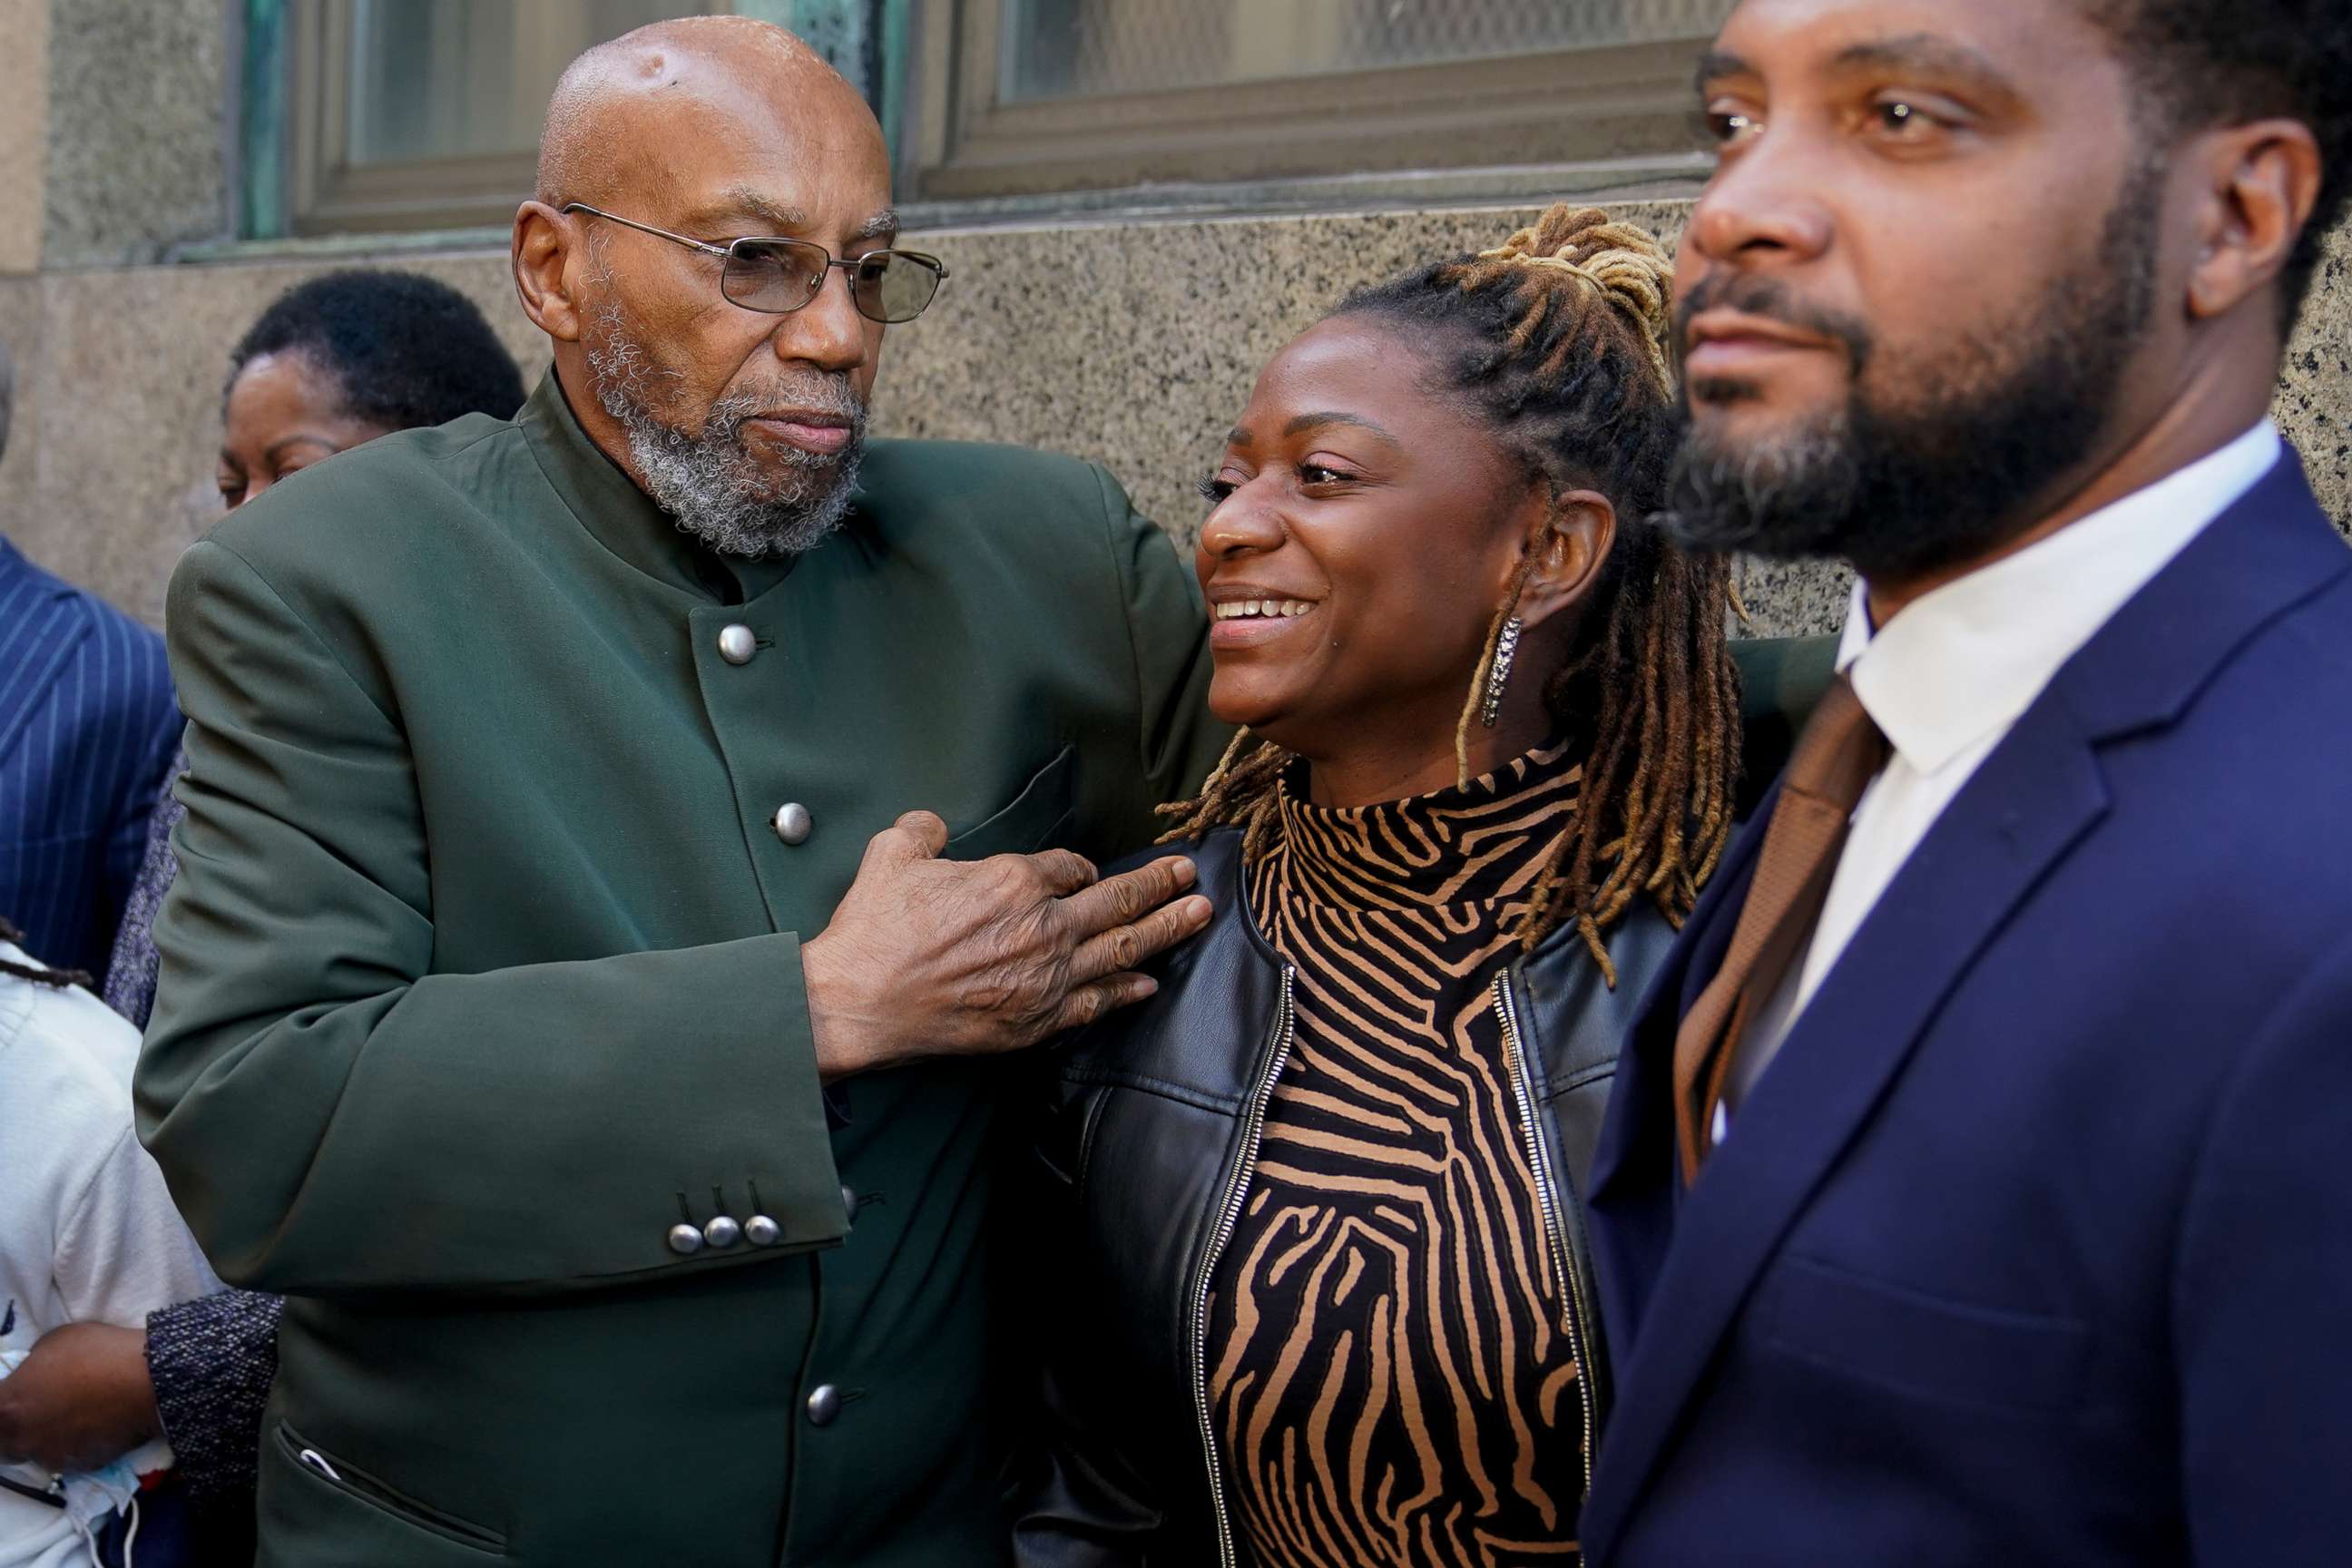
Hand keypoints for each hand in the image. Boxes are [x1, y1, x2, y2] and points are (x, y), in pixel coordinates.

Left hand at [0, 1323, 159, 1474]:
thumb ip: (35, 1364)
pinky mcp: (80, 1466)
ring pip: (36, 1451)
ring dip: (45, 1437)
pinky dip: (75, 1444)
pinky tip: (94, 1424)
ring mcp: (50, 1457)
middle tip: (35, 1410)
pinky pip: (68, 1456)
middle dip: (13, 1428)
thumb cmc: (98, 1353)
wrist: (148, 1381)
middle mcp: (21, 1440)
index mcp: (7, 1407)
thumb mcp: (55, 1341)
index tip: (14, 1394)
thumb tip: (35, 1375)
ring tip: (72, 1416)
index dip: (2, 1402)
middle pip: (3, 1443)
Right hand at [803, 812, 1212, 1078]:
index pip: (1070, 867)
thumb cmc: (874, 930)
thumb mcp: (893, 854)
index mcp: (1013, 880)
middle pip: (1117, 900)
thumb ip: (924, 830)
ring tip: (1199, 914)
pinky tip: (1150, 983)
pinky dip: (1127, 992)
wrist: (859, 1002)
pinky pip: (1096, 1003)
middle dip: (1160, 884)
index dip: (1080, 868)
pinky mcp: (1036, 1021)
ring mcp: (1045, 978)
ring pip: (1122, 949)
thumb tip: (936, 826)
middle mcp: (1042, 926)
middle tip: (1189, 874)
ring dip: (1166, 929)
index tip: (1084, 871)